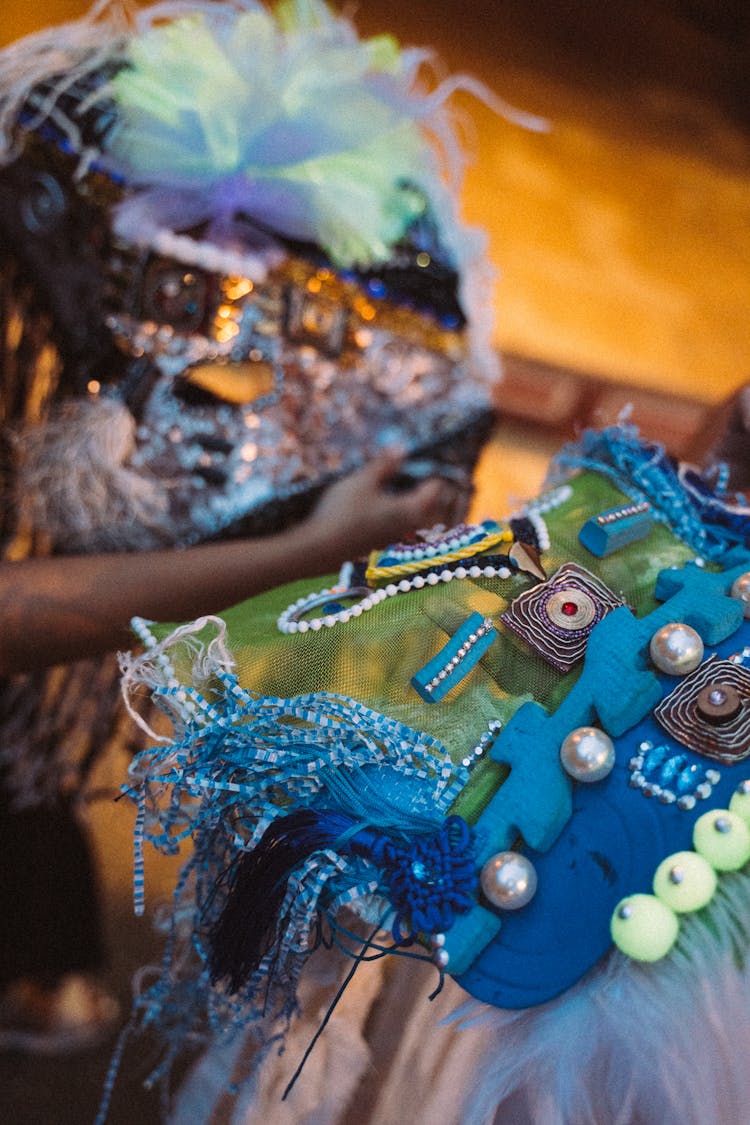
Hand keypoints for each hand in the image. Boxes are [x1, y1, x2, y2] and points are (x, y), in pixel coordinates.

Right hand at [305, 449, 472, 564]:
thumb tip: (401, 446)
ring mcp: (394, 538)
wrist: (319, 549)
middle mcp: (408, 527)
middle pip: (427, 505)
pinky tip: (379, 501)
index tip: (432, 458)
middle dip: (425, 487)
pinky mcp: (379, 543)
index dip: (435, 472)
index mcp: (411, 510)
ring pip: (411, 515)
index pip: (436, 489)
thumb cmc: (343, 512)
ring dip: (409, 499)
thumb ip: (384, 465)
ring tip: (398, 481)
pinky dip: (395, 510)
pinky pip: (396, 523)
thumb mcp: (363, 481)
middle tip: (418, 468)